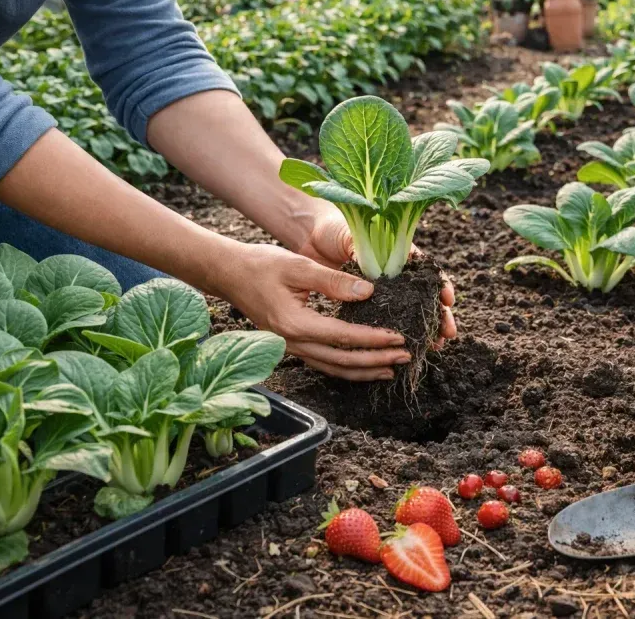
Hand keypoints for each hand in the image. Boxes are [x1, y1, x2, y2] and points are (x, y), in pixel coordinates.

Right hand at [212, 242, 411, 380]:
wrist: (229, 273)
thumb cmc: (261, 265)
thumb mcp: (298, 265)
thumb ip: (333, 280)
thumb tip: (368, 292)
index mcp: (296, 324)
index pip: (345, 337)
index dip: (374, 339)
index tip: (400, 338)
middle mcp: (293, 343)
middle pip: (342, 360)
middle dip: (377, 360)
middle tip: (406, 356)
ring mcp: (290, 348)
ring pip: (333, 368)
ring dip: (364, 370)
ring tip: (392, 369)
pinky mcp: (291, 345)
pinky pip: (324, 363)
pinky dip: (346, 368)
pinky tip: (363, 366)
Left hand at [297, 213, 457, 347]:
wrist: (312, 234)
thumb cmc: (334, 229)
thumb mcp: (351, 238)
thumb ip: (363, 256)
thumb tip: (369, 287)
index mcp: (397, 254)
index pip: (428, 270)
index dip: (441, 285)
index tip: (448, 300)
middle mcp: (394, 274)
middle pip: (425, 296)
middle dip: (439, 315)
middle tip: (447, 333)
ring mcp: (382, 291)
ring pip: (410, 312)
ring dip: (424, 329)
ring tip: (435, 345)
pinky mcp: (365, 304)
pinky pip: (385, 321)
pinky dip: (396, 334)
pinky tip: (405, 348)